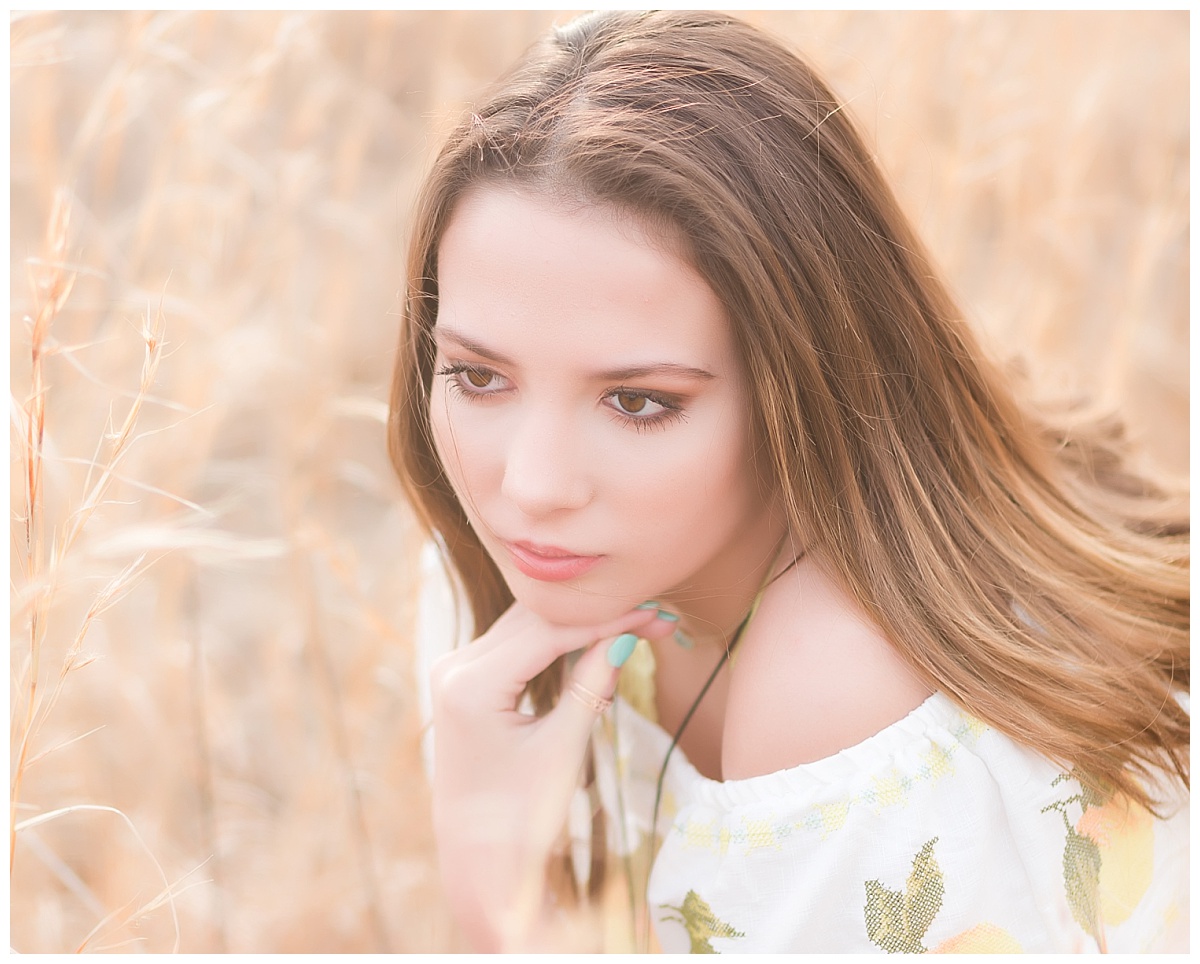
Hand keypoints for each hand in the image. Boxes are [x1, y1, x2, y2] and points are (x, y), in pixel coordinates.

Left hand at [429, 600, 676, 950]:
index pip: (549, 632)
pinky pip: (517, 644)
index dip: (606, 619)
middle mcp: (453, 668)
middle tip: (654, 615)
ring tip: (637, 623)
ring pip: (527, 627)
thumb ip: (592, 684)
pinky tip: (600, 637)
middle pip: (535, 621)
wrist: (478, 861)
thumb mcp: (563, 748)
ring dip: (580, 625)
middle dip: (597, 617)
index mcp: (470, 686)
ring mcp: (454, 671)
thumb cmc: (521, 817)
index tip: (653, 613)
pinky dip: (558, 641)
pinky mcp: (464, 679)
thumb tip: (628, 635)